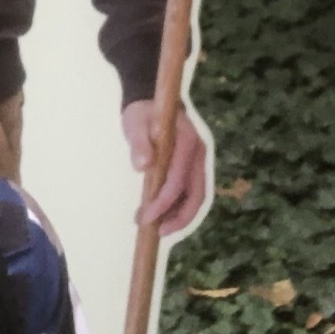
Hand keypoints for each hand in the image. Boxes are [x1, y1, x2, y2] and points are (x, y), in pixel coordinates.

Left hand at [124, 95, 209, 235]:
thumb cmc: (143, 112)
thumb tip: (142, 166)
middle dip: (179, 218)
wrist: (150, 101)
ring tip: (154, 227)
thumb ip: (139, 143)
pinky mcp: (190, 167)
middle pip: (197, 195)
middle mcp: (198, 155)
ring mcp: (196, 162)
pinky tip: (158, 214)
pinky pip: (188, 192)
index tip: (145, 216)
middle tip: (157, 232)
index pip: (179, 180)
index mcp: (188, 143)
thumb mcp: (135, 123)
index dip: (163, 201)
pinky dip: (176, 206)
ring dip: (178, 215)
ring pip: (195, 197)